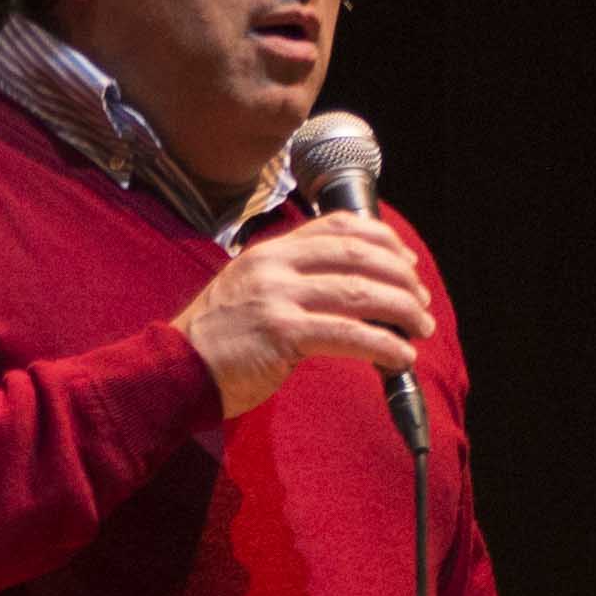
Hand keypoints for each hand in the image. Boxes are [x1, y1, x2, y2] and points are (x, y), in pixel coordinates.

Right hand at [178, 220, 428, 416]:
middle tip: (421, 303)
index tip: (407, 262)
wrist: (174, 369)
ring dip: (402, 311)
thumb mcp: (249, 291)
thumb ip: (291, 280)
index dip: (384, 240)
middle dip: (401, 278)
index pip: (339, 226)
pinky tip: (400, 357)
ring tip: (421, 330)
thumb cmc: (217, 340)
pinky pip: (349, 335)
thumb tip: (351, 290)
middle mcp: (275, 265)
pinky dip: (384, 345)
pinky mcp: (282, 333)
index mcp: (270, 251)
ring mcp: (277, 297)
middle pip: (359, 255)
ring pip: (360, 292)